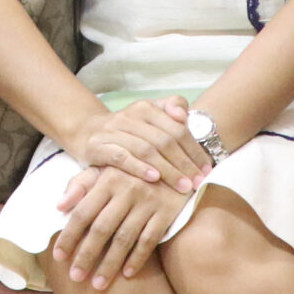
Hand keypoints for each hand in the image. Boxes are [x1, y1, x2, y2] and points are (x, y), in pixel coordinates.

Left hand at [49, 166, 189, 291]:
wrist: (174, 166)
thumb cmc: (130, 172)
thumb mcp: (105, 169)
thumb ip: (80, 184)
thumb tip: (58, 206)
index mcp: (108, 178)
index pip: (83, 212)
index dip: (69, 235)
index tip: (58, 256)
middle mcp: (128, 189)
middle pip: (102, 229)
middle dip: (86, 255)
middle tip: (75, 277)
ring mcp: (148, 202)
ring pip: (125, 239)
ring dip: (110, 264)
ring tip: (97, 285)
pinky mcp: (166, 213)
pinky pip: (149, 240)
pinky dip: (137, 259)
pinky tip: (127, 274)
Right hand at [66, 96, 212, 193]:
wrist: (87, 132)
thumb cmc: (129, 130)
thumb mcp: (150, 115)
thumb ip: (172, 108)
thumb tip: (184, 114)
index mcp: (146, 108)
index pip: (177, 128)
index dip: (194, 150)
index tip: (207, 170)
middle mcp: (129, 116)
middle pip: (164, 140)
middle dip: (184, 164)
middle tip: (198, 183)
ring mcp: (112, 131)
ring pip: (145, 149)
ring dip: (167, 169)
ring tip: (182, 186)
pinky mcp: (96, 146)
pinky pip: (120, 157)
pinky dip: (138, 167)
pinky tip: (153, 178)